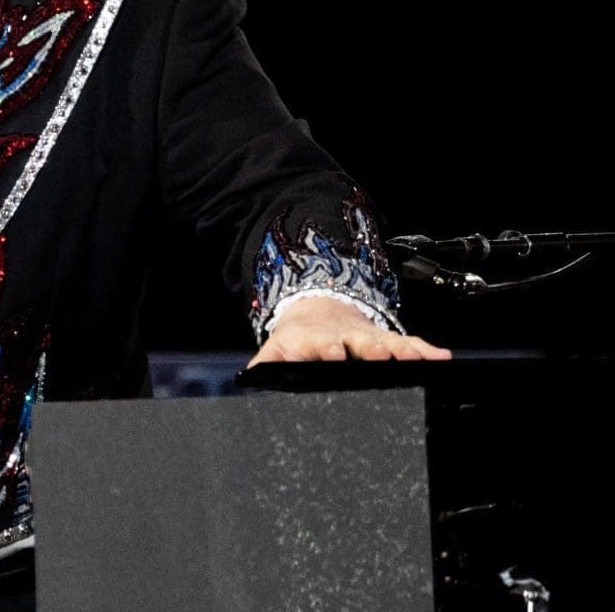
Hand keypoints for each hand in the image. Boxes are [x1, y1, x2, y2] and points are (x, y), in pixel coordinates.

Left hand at [248, 295, 451, 364]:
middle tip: (382, 355)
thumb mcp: (276, 350)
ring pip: (387, 342)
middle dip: (371, 348)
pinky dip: (425, 351)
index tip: (334, 353)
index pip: (321, 346)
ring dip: (402, 350)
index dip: (327, 350)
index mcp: (315, 342)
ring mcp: (367, 337)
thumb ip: (263, 365)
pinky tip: (442, 357)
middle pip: (359, 343)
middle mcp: (344, 338)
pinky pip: (409, 344)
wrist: (316, 309)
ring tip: (415, 357)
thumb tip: (247, 379)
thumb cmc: (297, 339)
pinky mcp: (387, 339)